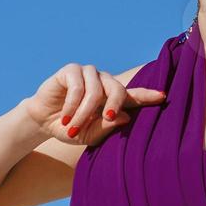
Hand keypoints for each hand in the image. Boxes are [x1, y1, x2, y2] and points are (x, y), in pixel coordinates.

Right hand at [20, 62, 165, 146]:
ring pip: (95, 91)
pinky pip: (77, 87)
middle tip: (108, 117)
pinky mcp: (72, 70)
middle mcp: (104, 82)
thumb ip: (106, 128)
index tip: (163, 96)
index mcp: (114, 98)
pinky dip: (71, 105)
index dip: (148, 95)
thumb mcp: (88, 135)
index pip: (135, 95)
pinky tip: (65, 117)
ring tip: (72, 127)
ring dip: (83, 113)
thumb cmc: (70, 128)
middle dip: (115, 105)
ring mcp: (89, 74)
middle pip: (119, 89)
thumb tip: (126, 117)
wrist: (42, 121)